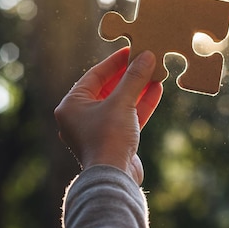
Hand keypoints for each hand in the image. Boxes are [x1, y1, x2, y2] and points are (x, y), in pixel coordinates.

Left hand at [54, 47, 162, 184]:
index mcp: (72, 105)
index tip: (132, 49)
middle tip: (146, 59)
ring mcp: (99, 129)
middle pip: (108, 88)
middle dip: (129, 75)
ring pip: (121, 102)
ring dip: (138, 88)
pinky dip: (141, 104)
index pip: (95, 75)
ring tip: (155, 72)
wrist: (114, 178)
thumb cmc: (108, 138)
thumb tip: (146, 56)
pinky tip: (156, 90)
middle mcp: (81, 117)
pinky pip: (128, 116)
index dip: (115, 61)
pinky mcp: (115, 139)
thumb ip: (134, 78)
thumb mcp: (121, 103)